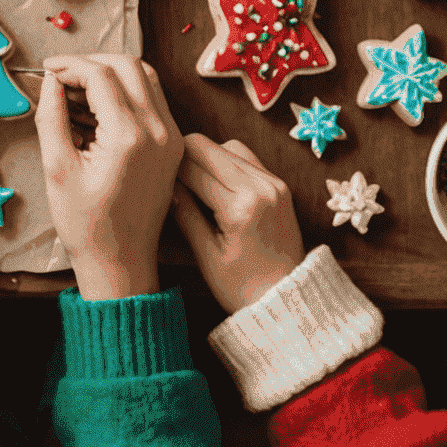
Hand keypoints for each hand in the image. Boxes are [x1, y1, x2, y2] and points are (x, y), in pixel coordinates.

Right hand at [35, 54, 182, 301]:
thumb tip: (51, 82)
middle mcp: (159, 132)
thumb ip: (51, 115)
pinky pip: (153, 99)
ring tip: (78, 89)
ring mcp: (171, 138)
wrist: (121, 263)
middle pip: (128, 65)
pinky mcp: (172, 146)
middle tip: (60, 76)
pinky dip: (125, 90)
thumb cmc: (85, 223)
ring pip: (145, 77)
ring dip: (110, 72)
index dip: (69, 66)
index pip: (100, 75)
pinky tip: (98, 106)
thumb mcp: (57, 167)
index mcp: (130, 137)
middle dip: (90, 62)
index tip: (45, 72)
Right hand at [172, 134, 305, 312]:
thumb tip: (164, 183)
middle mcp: (261, 187)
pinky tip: (217, 184)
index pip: (191, 167)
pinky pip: (244, 157)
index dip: (168, 171)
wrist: (289, 301)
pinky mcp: (279, 184)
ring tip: (194, 183)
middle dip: (183, 158)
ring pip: (224, 146)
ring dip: (204, 158)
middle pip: (205, 146)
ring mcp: (273, 183)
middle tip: (171, 180)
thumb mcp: (206, 255)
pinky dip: (225, 162)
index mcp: (241, 207)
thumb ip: (184, 212)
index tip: (156, 181)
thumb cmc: (242, 287)